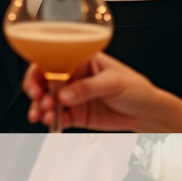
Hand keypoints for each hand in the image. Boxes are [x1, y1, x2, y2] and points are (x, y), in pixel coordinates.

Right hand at [23, 53, 149, 130]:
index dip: (39, 70)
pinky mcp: (75, 113)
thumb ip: (88, 88)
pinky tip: (52, 121)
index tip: (36, 83)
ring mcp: (72, 96)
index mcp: (81, 60)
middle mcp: (73, 76)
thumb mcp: (113, 82)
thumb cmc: (135, 88)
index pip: (53, 59)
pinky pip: (57, 117)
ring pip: (47, 100)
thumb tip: (65, 95)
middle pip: (44, 81)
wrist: (146, 112)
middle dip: (35, 91)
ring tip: (44, 114)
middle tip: (39, 101)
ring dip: (40, 108)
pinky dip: (51, 120)